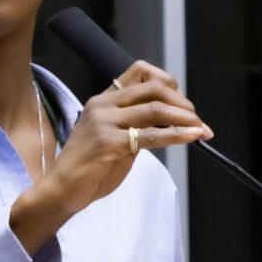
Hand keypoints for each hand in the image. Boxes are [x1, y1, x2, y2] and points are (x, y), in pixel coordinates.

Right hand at [9, 61, 211, 252]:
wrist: (60, 190)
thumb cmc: (88, 168)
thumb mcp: (114, 138)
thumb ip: (136, 126)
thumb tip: (171, 122)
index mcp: (104, 99)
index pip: (141, 71)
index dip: (169, 84)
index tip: (183, 105)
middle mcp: (103, 104)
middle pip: (154, 87)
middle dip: (183, 102)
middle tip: (197, 120)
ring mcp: (104, 122)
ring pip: (155, 108)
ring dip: (185, 118)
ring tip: (201, 129)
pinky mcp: (109, 142)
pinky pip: (151, 135)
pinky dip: (177, 135)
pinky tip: (192, 137)